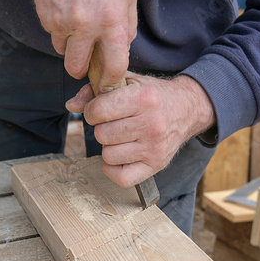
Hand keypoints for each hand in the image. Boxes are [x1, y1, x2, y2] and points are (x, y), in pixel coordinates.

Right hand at [34, 0, 137, 89]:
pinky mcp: (46, 16)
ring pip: (62, 52)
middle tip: (85, 63)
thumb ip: (127, 27)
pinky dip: (59, 29)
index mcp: (112, 23)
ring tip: (77, 25)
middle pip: (77, 68)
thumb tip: (122, 50)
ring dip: (69, 46)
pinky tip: (67, 10)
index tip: (107, 83)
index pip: (114, 67)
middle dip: (81, 70)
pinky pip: (53, 34)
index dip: (110, 80)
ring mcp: (63, 22)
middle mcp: (87, 26)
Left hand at [66, 73, 215, 186]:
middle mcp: (151, 124)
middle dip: (101, 127)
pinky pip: (122, 178)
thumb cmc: (153, 95)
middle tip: (113, 123)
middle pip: (101, 134)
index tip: (99, 109)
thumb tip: (71, 106)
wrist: (188, 108)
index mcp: (143, 98)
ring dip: (108, 146)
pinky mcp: (157, 165)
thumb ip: (96, 90)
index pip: (98, 111)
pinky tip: (119, 156)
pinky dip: (114, 169)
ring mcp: (154, 147)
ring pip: (108, 155)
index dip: (91, 110)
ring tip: (120, 137)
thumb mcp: (128, 82)